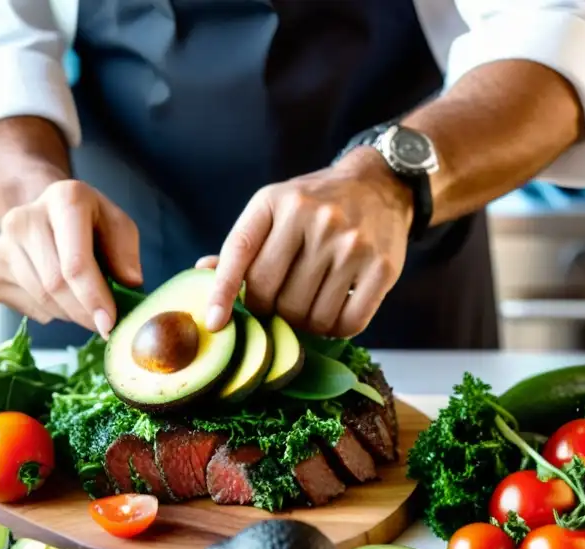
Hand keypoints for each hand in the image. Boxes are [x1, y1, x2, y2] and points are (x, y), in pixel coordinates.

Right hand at [0, 180, 141, 337]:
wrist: (46, 215)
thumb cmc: (89, 224)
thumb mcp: (117, 226)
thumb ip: (126, 252)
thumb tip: (130, 282)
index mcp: (64, 198)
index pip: (74, 262)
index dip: (93, 298)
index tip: (109, 324)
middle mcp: (24, 217)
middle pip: (55, 285)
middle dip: (83, 312)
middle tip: (102, 323)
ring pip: (40, 299)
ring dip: (69, 314)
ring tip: (82, 304)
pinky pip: (24, 308)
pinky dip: (47, 313)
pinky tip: (56, 298)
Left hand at [202, 149, 412, 337]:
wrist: (380, 183)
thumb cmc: (315, 204)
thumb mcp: (274, 209)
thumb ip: (243, 244)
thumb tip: (203, 271)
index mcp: (276, 202)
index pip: (239, 253)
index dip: (223, 293)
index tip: (216, 323)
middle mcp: (314, 218)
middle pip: (273, 297)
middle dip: (271, 312)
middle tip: (281, 305)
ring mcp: (351, 243)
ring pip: (311, 317)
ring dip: (305, 324)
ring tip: (311, 305)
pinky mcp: (381, 267)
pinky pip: (349, 323)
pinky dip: (337, 329)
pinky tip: (336, 311)